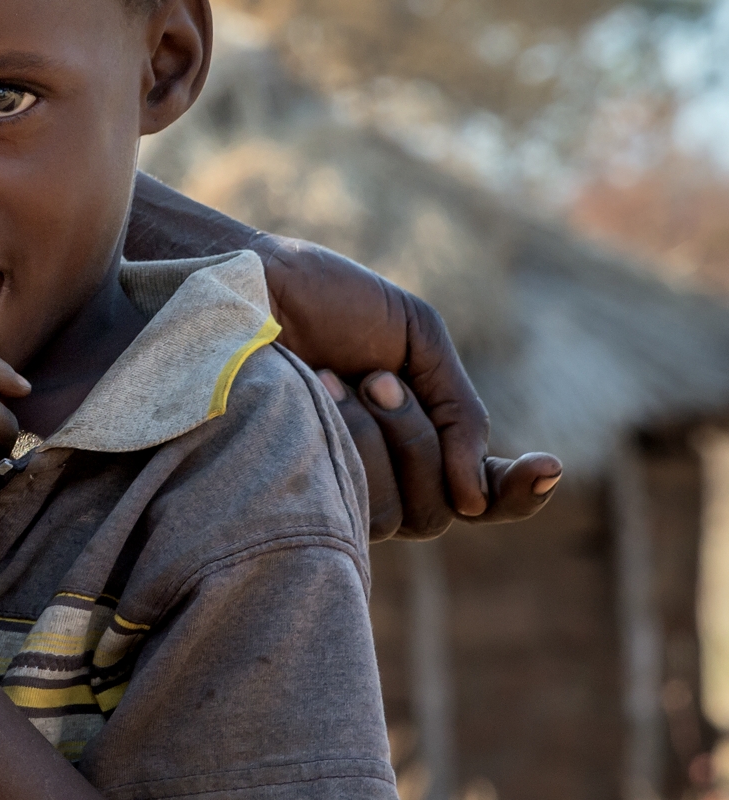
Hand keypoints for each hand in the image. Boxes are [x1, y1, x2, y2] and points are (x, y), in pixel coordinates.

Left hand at [255, 233, 493, 530]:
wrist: (249, 286)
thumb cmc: (325, 304)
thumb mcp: (416, 338)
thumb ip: (460, 410)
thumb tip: (474, 499)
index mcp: (417, 439)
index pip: (481, 495)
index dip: (522, 493)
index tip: (549, 463)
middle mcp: (381, 478)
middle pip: (445, 507)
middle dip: (422, 436)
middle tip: (378, 376)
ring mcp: (339, 493)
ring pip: (408, 513)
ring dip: (386, 438)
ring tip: (340, 382)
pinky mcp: (299, 500)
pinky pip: (361, 508)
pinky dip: (352, 443)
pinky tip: (317, 396)